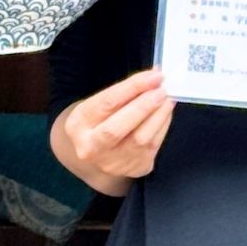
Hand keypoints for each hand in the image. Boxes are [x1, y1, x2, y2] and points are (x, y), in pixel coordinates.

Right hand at [61, 67, 174, 184]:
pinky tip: (165, 113)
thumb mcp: (99, 104)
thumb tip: (153, 77)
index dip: (133, 87)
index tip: (153, 76)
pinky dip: (162, 126)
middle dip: (143, 106)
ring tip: (168, 99)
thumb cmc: (100, 121)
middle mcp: (91, 147)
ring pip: (140, 139)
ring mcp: (113, 163)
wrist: (97, 155)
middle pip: (117, 128)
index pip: (107, 103)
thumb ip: (123, 93)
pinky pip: (153, 146)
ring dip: (158, 116)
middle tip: (162, 90)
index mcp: (78, 125)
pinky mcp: (134, 168)